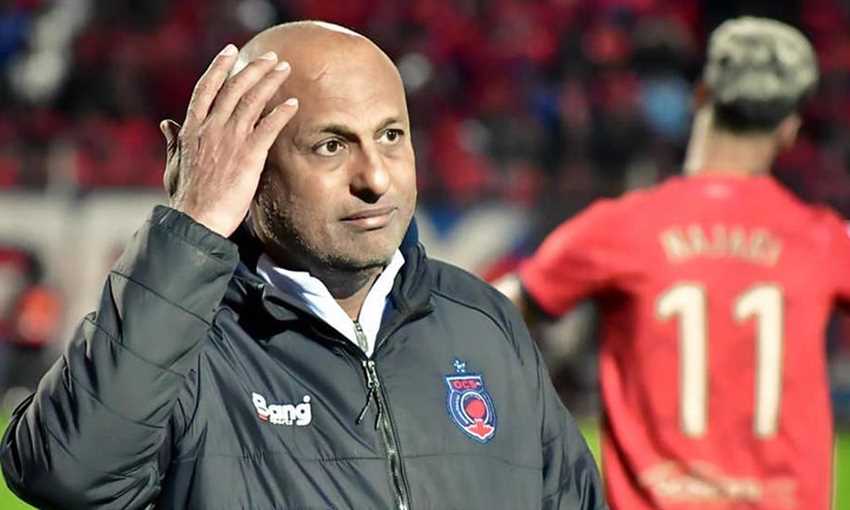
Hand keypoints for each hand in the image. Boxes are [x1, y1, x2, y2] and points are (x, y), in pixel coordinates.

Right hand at [160, 44, 298, 236]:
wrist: (196, 218)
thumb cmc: (186, 197)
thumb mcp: (174, 164)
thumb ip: (174, 142)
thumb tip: (167, 124)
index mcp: (192, 129)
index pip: (206, 88)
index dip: (219, 67)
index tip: (231, 52)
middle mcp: (210, 128)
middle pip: (234, 88)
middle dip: (253, 68)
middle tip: (270, 57)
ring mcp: (230, 140)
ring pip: (252, 101)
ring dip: (270, 81)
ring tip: (284, 69)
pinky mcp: (249, 156)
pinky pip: (268, 127)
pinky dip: (281, 112)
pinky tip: (293, 103)